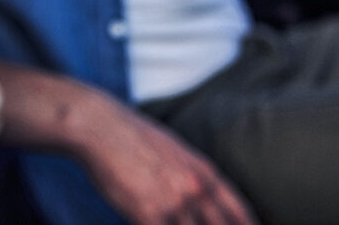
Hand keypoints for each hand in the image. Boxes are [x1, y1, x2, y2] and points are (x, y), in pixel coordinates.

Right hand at [77, 93, 257, 224]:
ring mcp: (174, 204)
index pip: (241, 215)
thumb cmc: (130, 134)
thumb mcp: (174, 150)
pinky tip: (149, 223)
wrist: (98, 125)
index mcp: (205, 172)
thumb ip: (193, 177)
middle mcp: (196, 189)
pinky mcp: (149, 215)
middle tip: (195, 224)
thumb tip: (204, 202)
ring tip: (167, 220)